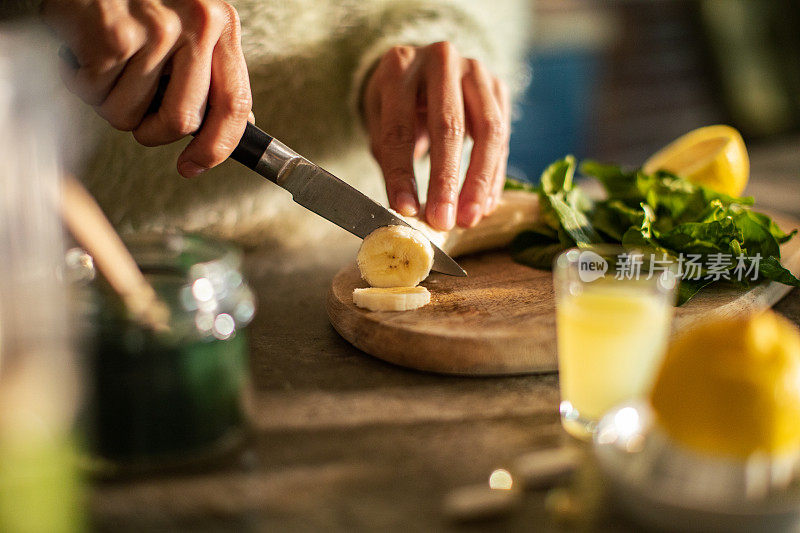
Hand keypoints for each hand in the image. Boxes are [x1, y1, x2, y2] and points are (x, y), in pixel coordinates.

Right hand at [42, 0, 251, 177]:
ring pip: (130, 114)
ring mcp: (154, 31)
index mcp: (221, 27)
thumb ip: (211, 71)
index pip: (235, 104)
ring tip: (107, 66)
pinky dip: (81, 83)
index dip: (217, 147)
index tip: (194, 166)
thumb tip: (230, 127)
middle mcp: (196, 26)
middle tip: (135, 109)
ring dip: (110, 102)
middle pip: (181, 122)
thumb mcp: (193, 24)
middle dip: (151, 130)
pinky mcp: (113, 36)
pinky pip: (95, 94)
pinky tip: (84, 54)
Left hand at [363, 42, 510, 229]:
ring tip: (469, 218)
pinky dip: (493, 176)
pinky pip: (502, 137)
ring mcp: (475, 70)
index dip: (402, 172)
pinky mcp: (498, 86)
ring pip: (487, 130)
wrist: (421, 67)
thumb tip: (407, 209)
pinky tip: (484, 205)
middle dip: (446, 180)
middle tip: (443, 220)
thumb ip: (390, 157)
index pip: (399, 127)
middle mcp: (440, 59)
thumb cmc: (396, 102)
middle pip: (448, 126)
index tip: (405, 209)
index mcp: (399, 66)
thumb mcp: (379, 121)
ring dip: (479, 182)